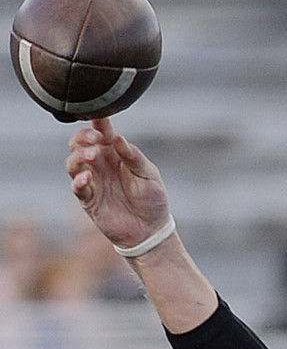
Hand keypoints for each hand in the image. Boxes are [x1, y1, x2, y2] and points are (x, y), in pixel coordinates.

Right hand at [66, 118, 169, 249]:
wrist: (151, 229)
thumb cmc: (152, 199)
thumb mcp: (149, 175)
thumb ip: (134, 157)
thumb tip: (119, 138)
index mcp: (116, 154)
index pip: (102, 133)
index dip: (97, 124)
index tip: (98, 119)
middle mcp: (101, 165)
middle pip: (80, 144)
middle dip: (83, 138)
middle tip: (94, 140)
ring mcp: (93, 181)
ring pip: (73, 162)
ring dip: (79, 156)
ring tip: (92, 156)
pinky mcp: (89, 199)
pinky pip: (76, 187)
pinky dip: (78, 181)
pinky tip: (86, 178)